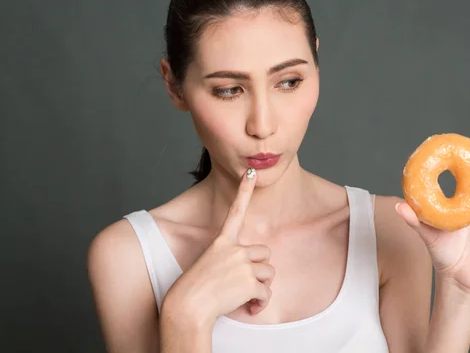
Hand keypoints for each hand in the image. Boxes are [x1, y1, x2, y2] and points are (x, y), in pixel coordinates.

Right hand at [161, 168, 274, 327]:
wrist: (188, 308)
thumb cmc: (193, 290)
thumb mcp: (207, 266)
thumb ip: (228, 262)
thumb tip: (245, 273)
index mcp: (221, 242)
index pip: (235, 211)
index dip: (244, 190)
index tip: (251, 172)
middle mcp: (234, 250)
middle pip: (264, 254)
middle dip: (260, 269)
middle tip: (247, 282)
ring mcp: (243, 265)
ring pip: (269, 273)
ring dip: (261, 287)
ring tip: (245, 297)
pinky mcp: (249, 282)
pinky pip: (266, 293)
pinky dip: (261, 303)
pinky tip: (251, 308)